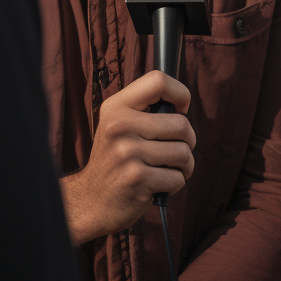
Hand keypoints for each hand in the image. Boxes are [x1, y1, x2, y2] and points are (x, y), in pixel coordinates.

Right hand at [60, 70, 195, 244]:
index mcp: (116, 106)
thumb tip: (181, 103)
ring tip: (168, 168)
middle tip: (175, 149)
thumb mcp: (118, 124)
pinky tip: (159, 185)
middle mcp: (120, 126)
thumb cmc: (115, 158)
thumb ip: (144, 109)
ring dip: (184, 165)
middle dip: (188, 140)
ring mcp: (128, 153)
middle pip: (181, 124)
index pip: (158, 81)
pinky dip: (175, 183)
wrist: (92, 200)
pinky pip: (177, 177)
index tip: (181, 110)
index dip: (180, 93)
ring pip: (183, 153)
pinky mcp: (138, 179)